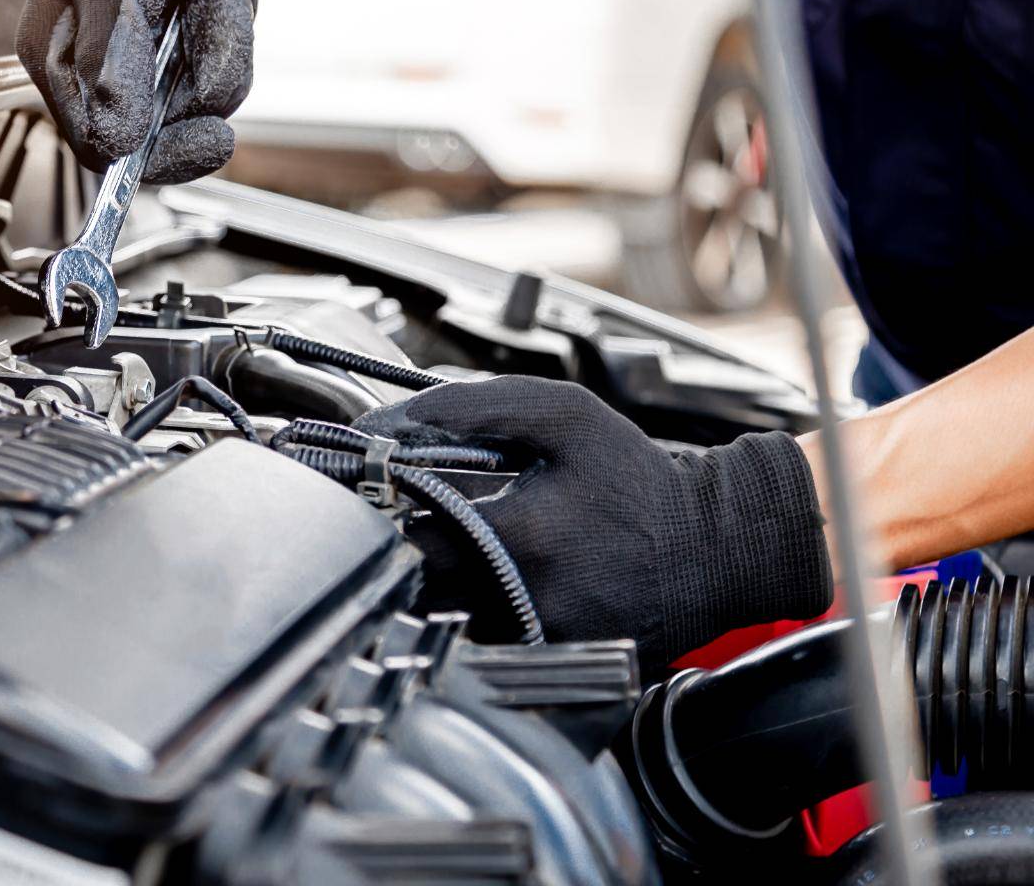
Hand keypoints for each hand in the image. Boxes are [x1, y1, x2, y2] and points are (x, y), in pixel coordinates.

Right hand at [17, 0, 255, 183]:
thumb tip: (111, 134)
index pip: (102, 144)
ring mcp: (138, 57)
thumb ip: (108, 55)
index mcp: (58, 60)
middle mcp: (95, 69)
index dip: (158, 152)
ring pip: (203, 86)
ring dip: (224, 21)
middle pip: (164, 124)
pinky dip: (230, 6)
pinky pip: (220, 51)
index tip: (214, 132)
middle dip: (208, 68)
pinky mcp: (174, 41)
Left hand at [365, 377, 832, 671]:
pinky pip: (480, 649)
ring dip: (429, 585)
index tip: (360, 491)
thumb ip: (473, 407)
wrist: (717, 550)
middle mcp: (525, 604)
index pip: (410, 536)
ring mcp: (539, 646)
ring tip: (440, 548)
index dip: (376, 513)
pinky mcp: (553, 671)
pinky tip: (481, 584)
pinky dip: (467, 616)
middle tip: (391, 519)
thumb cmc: (637, 479)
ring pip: (442, 622)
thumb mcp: (563, 416)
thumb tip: (390, 420)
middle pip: (416, 586)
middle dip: (397, 549)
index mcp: (522, 538)